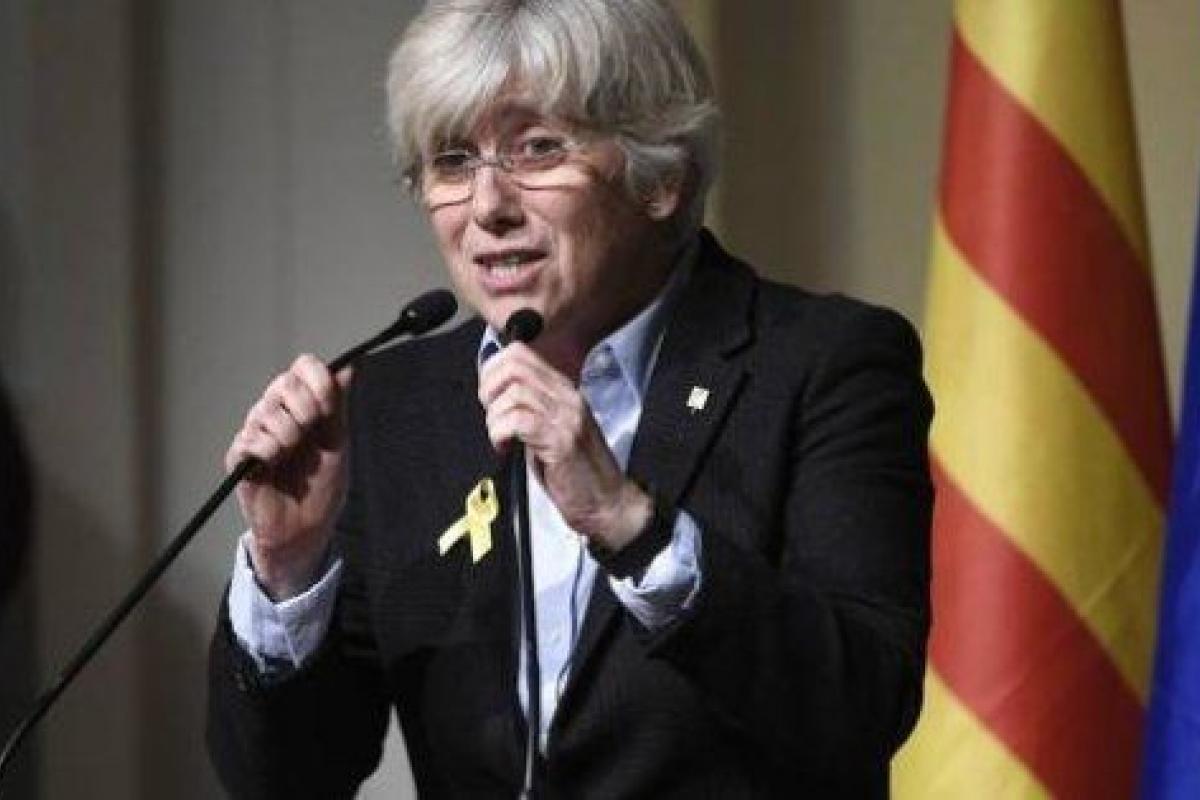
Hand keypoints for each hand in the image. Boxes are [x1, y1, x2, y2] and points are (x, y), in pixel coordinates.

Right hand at [226, 354, 351, 599]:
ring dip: (289, 435)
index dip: (317, 380)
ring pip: (268, 411)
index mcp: (303, 404)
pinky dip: (268, 451)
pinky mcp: (239, 456)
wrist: (306, 528)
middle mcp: (277, 412)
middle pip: (284, 382)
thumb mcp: (337, 441)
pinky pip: (250, 439)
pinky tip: (274, 465)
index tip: (329, 406)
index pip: (303, 366)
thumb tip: (351, 364)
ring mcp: (256, 432)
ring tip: (292, 456)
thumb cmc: (322, 486)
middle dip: (306, 408)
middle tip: (310, 434)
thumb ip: (338, 403)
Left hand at [478, 343, 651, 551]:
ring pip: (514, 393)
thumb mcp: (551, 429)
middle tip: (491, 415)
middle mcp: (567, 397)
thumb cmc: (576, 472)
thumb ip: (529, 409)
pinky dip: (500, 433)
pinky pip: (518, 421)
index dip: (493, 370)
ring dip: (495, 417)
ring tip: (500, 438)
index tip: (488, 397)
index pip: (521, 353)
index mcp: (563, 390)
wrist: (607, 502)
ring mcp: (566, 417)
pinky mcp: (561, 441)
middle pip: (514, 366)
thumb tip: (494, 397)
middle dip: (489, 388)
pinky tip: (504, 447)